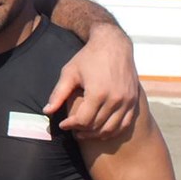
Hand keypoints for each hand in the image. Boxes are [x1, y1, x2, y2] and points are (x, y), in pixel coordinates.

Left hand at [43, 23, 138, 138]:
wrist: (114, 44)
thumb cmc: (88, 58)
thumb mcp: (69, 73)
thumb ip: (58, 94)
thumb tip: (47, 111)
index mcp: (98, 93)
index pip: (83, 121)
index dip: (71, 125)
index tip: (62, 125)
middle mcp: (115, 98)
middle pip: (96, 126)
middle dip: (81, 131)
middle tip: (72, 130)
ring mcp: (127, 100)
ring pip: (111, 128)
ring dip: (96, 134)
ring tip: (84, 133)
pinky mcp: (134, 100)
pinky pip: (124, 123)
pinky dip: (112, 131)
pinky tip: (100, 131)